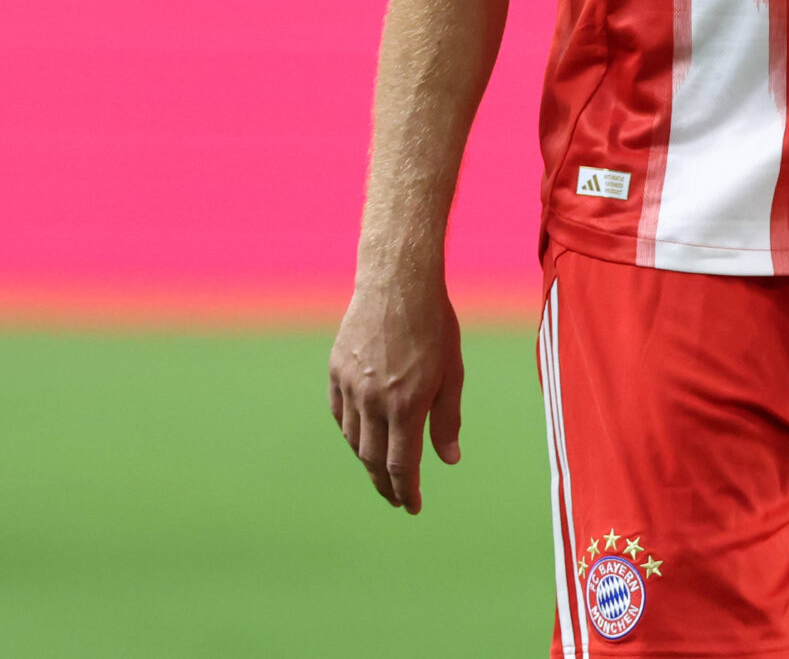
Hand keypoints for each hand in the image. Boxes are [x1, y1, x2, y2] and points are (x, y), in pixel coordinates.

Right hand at [328, 265, 464, 512]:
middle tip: (397, 499)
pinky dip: (351, 432)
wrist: (397, 281)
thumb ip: (447, 419)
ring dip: (368, 460)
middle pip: (373, 459)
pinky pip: (340, 414)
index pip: (401, 465)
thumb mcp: (453, 373)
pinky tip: (362, 438)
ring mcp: (350, 386)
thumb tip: (448, 460)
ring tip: (382, 471)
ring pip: (353, 440)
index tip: (413, 507)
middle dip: (386, 485)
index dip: (407, 491)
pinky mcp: (336, 371)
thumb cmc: (435, 325)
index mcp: (405, 404)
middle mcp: (373, 401)